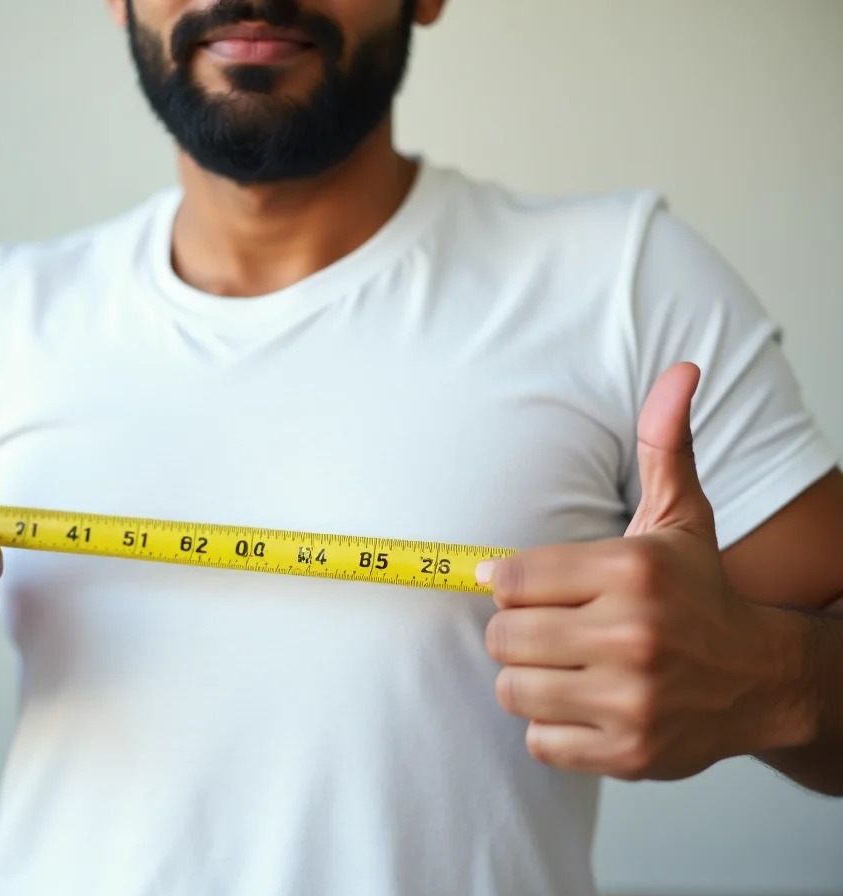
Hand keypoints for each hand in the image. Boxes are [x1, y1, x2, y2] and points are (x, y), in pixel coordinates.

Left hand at [480, 363, 804, 780]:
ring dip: (530, 680)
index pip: (508, 579)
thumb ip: (664, 446)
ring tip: (568, 666)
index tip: (536, 589)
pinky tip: (586, 703)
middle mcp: (631, 635)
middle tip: (553, 628)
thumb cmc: (700, 592)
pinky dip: (552, 726)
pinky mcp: (629, 752)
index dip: (513, 586)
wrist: (762, 678)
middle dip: (518, 632)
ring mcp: (631, 699)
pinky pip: (540, 741)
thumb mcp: (681, 516)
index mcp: (630, 570)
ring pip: (513, 690)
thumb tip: (680, 371)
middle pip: (502, 637)